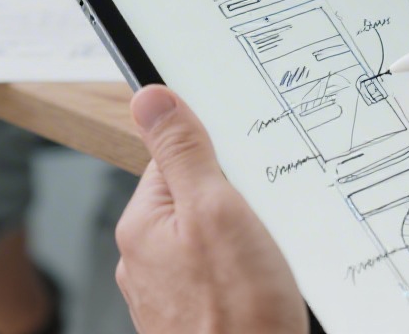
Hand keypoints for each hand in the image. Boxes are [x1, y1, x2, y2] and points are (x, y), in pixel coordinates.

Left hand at [115, 86, 307, 333]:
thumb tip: (150, 97)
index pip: (173, 160)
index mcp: (140, 226)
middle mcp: (144, 261)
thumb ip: (184, 152)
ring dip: (245, 241)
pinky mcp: (195, 317)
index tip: (244, 167)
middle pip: (196, 199)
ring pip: (212, 241)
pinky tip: (265, 286)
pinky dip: (246, 275)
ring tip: (267, 259)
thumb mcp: (216, 211)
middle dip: (235, 202)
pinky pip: (221, 276)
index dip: (216, 158)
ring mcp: (169, 294)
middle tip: (264, 219)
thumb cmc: (236, 314)